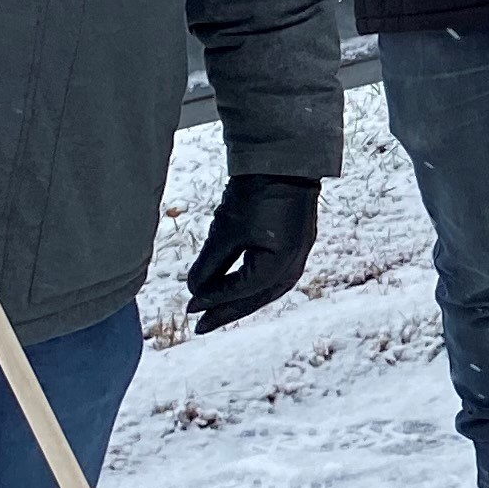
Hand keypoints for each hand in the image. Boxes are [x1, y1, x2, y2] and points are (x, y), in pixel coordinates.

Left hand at [183, 175, 319, 329]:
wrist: (284, 162)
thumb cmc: (256, 195)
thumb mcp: (226, 231)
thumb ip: (210, 266)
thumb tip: (194, 291)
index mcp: (279, 264)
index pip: (241, 291)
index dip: (214, 301)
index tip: (190, 308)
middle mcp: (294, 265)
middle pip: (255, 299)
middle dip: (226, 312)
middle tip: (200, 325)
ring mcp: (298, 256)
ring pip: (265, 291)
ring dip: (239, 302)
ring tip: (216, 311)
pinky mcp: (295, 245)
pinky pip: (272, 277)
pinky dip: (251, 286)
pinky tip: (237, 287)